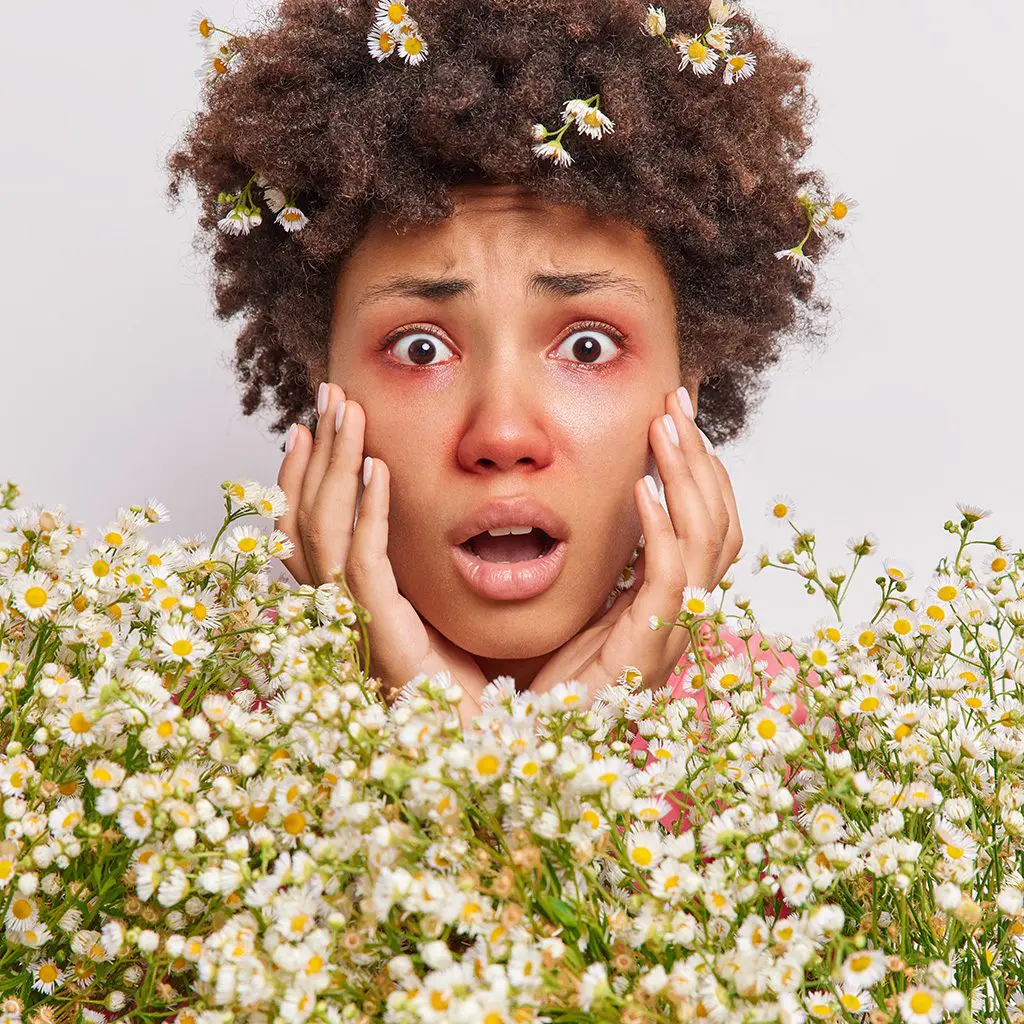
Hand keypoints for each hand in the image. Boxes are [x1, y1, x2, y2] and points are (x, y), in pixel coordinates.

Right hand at [275, 383, 489, 727]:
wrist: (492, 744)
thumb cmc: (480, 678)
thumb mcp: (449, 601)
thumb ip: (433, 560)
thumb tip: (449, 508)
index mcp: (354, 601)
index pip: (309, 527)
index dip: (307, 474)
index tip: (320, 422)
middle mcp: (343, 611)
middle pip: (304, 519)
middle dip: (315, 453)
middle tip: (328, 395)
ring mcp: (357, 626)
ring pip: (321, 534)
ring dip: (333, 468)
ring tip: (345, 414)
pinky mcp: (384, 639)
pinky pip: (363, 568)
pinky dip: (366, 517)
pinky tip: (380, 471)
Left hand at [530, 387, 741, 701]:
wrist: (531, 749)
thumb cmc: (549, 684)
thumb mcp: (582, 607)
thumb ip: (600, 565)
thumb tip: (593, 514)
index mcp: (668, 604)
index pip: (706, 526)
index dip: (699, 470)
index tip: (675, 416)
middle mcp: (681, 617)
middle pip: (719, 524)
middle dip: (701, 457)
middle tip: (678, 401)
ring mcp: (669, 635)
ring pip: (706, 542)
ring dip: (688, 478)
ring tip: (665, 427)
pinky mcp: (646, 651)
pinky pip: (669, 582)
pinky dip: (662, 531)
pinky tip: (642, 490)